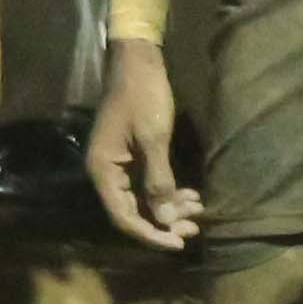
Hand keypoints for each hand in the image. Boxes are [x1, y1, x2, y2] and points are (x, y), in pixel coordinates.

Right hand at [85, 38, 198, 248]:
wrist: (138, 60)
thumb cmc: (143, 96)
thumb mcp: (154, 139)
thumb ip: (159, 182)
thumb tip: (165, 221)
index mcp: (104, 171)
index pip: (124, 218)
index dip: (151, 235)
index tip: (179, 243)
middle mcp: (107, 173)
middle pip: (133, 212)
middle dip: (164, 223)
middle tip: (195, 228)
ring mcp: (119, 165)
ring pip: (144, 199)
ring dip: (170, 208)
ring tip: (199, 211)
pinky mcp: (131, 156)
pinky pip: (148, 184)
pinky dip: (168, 192)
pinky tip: (191, 195)